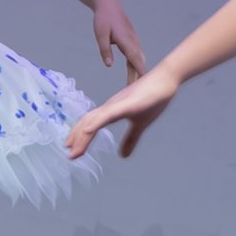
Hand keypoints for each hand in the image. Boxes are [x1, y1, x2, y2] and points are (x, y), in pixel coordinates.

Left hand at [64, 62, 179, 159]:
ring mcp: (118, 104)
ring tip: (73, 148)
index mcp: (112, 111)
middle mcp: (110, 107)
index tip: (72, 151)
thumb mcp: (140, 125)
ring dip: (82, 134)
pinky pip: (109, 114)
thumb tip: (122, 155)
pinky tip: (88, 130)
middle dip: (76, 138)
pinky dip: (97, 122)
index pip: (90, 123)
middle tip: (68, 153)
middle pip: (88, 122)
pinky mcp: (128, 104)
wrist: (166, 79)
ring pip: (95, 119)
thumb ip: (130, 140)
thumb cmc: (153, 98)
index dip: (79, 136)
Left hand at [92, 0, 145, 83]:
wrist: (108, 5)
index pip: (135, 59)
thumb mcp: (100, 35)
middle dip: (140, 77)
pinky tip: (135, 75)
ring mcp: (133, 41)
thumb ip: (105, 50)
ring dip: (138, 72)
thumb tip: (110, 65)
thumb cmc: (103, 19)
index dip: (140, 71)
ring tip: (136, 88)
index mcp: (126, 41)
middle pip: (139, 62)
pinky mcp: (131, 41)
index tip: (145, 85)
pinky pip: (135, 56)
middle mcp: (133, 42)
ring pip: (138, 59)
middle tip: (139, 94)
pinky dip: (136, 66)